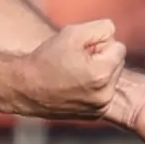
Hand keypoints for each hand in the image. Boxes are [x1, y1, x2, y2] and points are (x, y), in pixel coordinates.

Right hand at [1, 18, 125, 119]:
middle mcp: (105, 94)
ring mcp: (100, 108)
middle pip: (118, 64)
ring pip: (113, 79)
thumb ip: (102, 28)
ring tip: (75, 74)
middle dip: (101, 59)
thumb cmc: (47, 58)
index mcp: (102, 73)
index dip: (98, 44)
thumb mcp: (73, 33)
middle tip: (76, 62)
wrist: (25, 88)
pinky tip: (75, 87)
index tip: (81, 50)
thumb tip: (114, 34)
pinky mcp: (95, 115)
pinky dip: (95, 88)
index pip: (119, 47)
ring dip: (99, 73)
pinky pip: (105, 94)